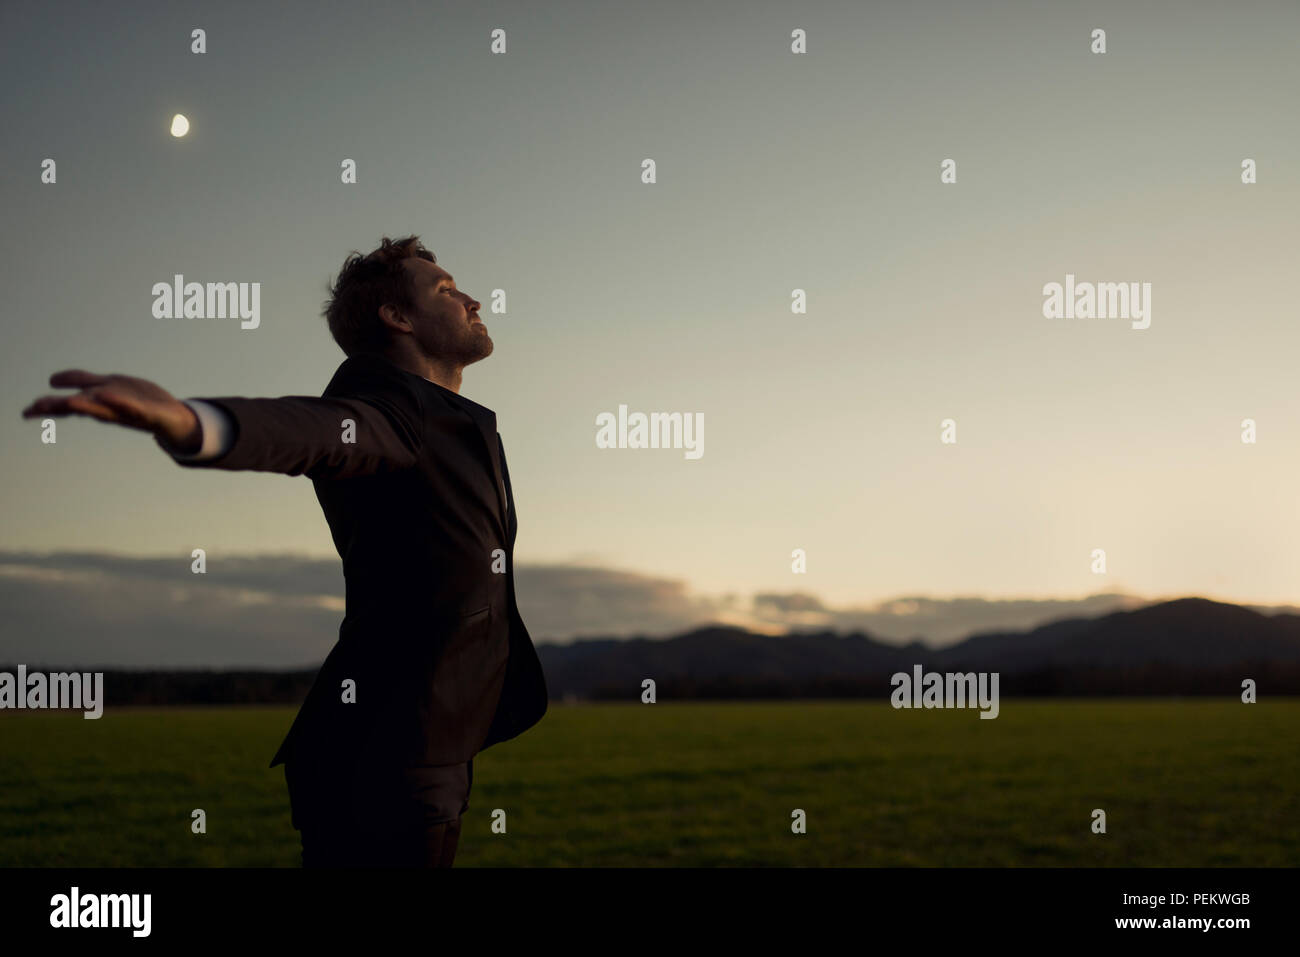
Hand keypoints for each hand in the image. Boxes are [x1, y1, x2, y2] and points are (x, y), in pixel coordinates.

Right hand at [21, 369, 201, 453]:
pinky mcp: (149, 414)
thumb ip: (82, 382)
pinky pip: (134, 408)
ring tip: (69, 403)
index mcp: (100, 402)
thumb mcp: (107, 386)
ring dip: (87, 405)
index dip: (50, 407)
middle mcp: (111, 408)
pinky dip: (121, 403)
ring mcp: (129, 411)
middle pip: (82, 407)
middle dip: (61, 407)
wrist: (176, 418)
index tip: (28, 411)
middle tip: (38, 409)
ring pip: (105, 409)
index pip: (70, 404)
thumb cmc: (139, 401)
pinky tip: (108, 397)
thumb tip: (53, 381)